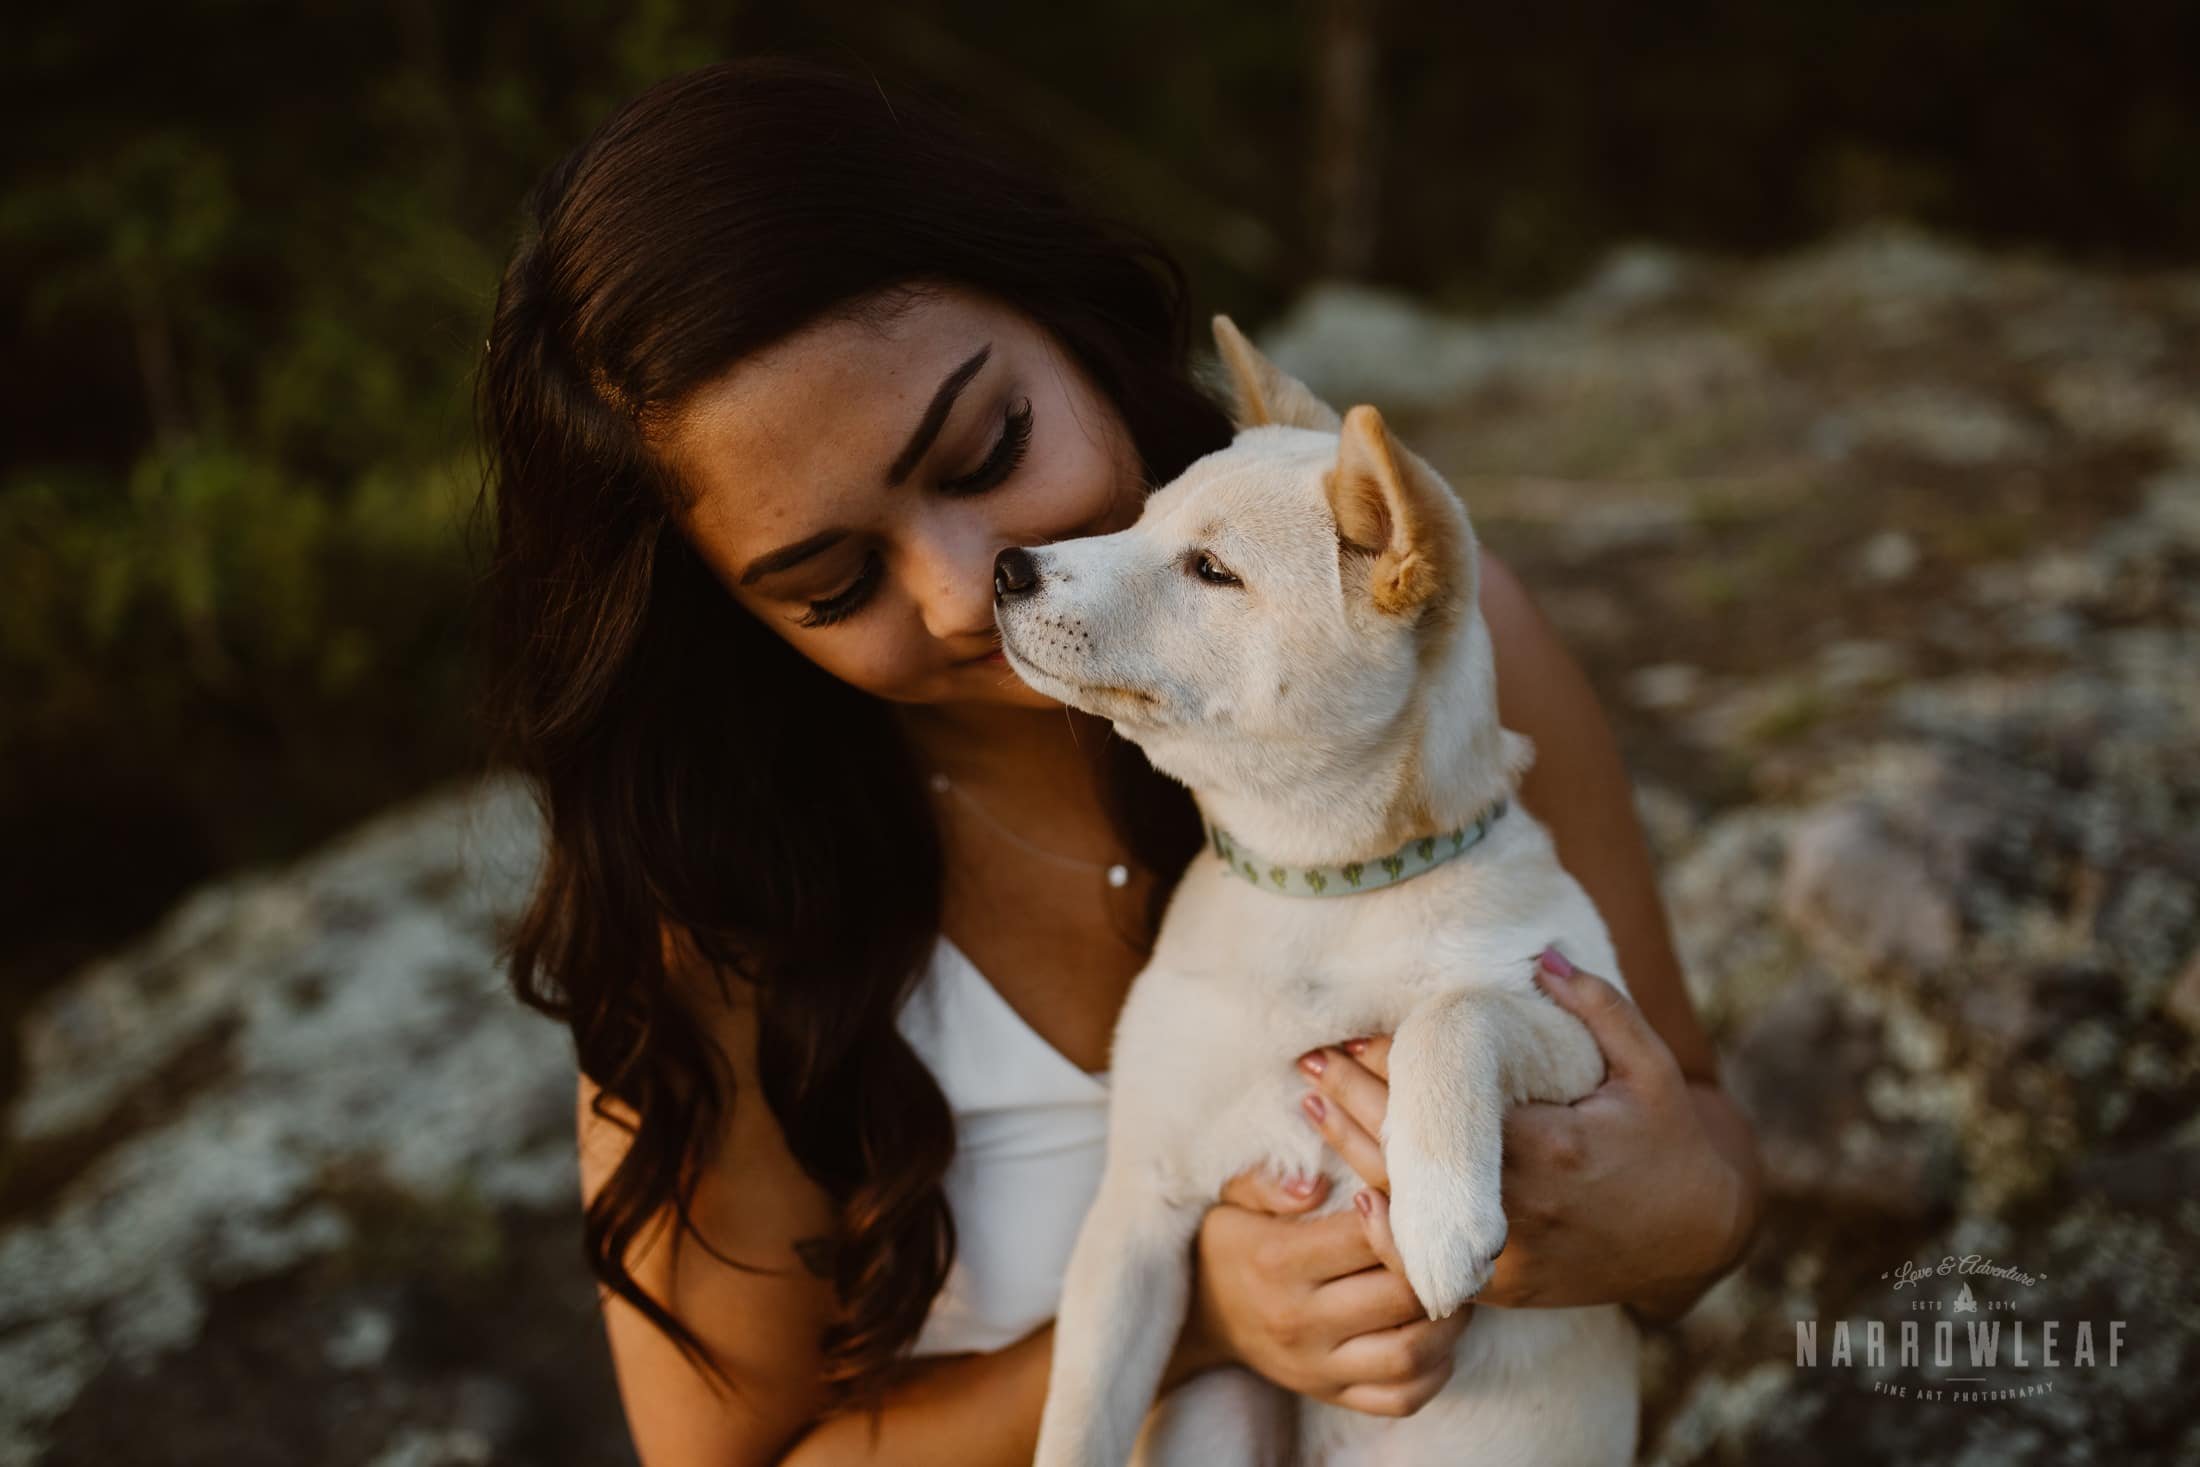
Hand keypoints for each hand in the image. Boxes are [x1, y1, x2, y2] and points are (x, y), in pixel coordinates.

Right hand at [1168, 1166, 1471, 1416]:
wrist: (1200, 1316)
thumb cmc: (1229, 1243)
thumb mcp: (1231, 1198)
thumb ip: (1269, 1182)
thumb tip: (1318, 1186)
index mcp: (1277, 1262)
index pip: (1365, 1237)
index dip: (1399, 1213)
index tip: (1403, 1198)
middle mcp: (1299, 1320)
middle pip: (1400, 1296)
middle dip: (1435, 1266)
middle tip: (1446, 1244)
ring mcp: (1318, 1366)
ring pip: (1411, 1354)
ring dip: (1448, 1321)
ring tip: (1451, 1287)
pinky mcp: (1333, 1395)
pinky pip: (1402, 1398)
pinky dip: (1435, 1370)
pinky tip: (1433, 1334)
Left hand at [1296, 950, 1750, 1313]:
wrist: (1698, 1237)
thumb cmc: (1670, 1142)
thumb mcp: (1649, 1068)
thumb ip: (1597, 1008)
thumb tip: (1541, 955)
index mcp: (1552, 1149)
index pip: (1448, 1109)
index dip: (1394, 1072)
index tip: (1356, 1037)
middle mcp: (1522, 1208)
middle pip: (1412, 1154)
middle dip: (1354, 1103)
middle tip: (1310, 1062)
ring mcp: (1507, 1255)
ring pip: (1409, 1208)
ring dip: (1353, 1154)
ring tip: (1312, 1107)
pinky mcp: (1502, 1286)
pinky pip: (1427, 1261)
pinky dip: (1383, 1226)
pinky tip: (1350, 1189)